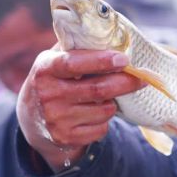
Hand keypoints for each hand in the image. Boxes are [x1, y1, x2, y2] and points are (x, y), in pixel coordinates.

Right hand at [16, 48, 142, 171]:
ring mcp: (56, 119)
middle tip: (142, 78)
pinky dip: (106, 120)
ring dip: (113, 103)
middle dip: (125, 83)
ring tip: (105, 97)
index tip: (124, 60)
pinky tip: (95, 114)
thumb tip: (116, 39)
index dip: (101, 61)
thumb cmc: (56, 81)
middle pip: (98, 88)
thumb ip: (80, 48)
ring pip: (105, 110)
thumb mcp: (57, 60)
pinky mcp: (66, 137)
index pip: (73, 63)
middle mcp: (48, 94)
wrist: (34, 120)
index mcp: (45, 69)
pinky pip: (102, 128)